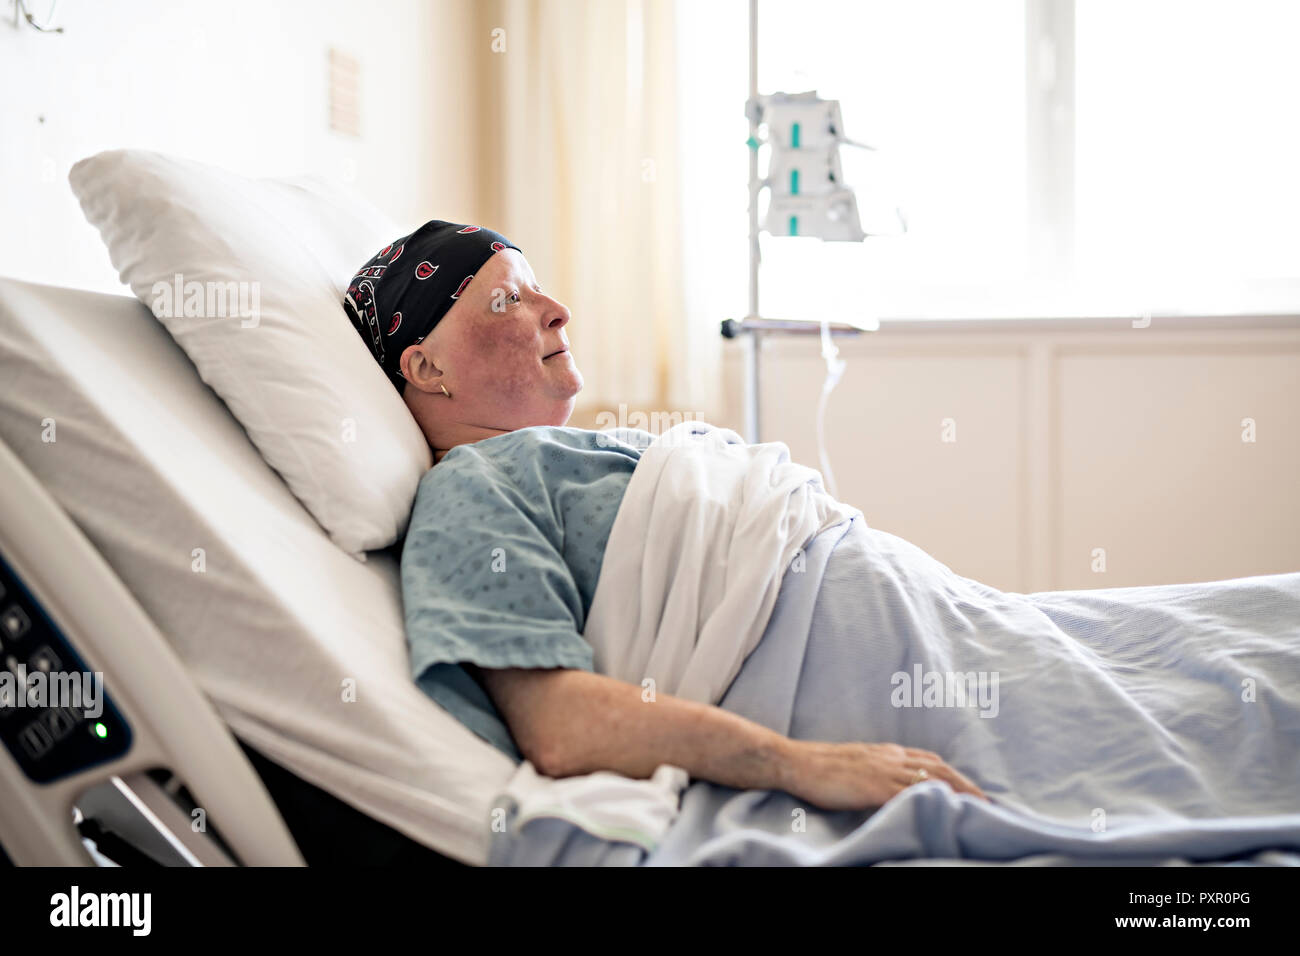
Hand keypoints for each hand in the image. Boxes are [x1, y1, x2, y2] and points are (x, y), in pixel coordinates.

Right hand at [780, 740, 988, 810]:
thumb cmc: (820, 767)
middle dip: (965, 784)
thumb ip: (876, 770)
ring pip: (931, 779)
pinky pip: (909, 793)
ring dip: (957, 792)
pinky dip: (930, 799)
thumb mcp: (855, 763)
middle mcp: (890, 758)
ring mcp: (883, 771)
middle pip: (938, 768)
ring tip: (978, 806)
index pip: (930, 760)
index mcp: (886, 752)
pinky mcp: (874, 786)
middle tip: (988, 800)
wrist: (796, 762)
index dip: (954, 774)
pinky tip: (944, 809)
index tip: (972, 787)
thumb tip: (892, 786)